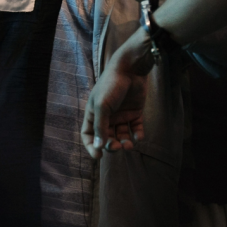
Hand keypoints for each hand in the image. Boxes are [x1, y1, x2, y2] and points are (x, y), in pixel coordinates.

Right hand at [81, 27, 154, 159]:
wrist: (130, 69)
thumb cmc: (111, 85)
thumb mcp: (102, 106)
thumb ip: (100, 127)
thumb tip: (98, 146)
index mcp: (94, 113)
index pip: (88, 134)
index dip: (91, 146)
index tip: (98, 156)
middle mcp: (107, 116)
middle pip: (106, 138)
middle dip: (111, 145)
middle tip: (117, 147)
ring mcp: (121, 115)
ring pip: (122, 135)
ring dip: (125, 142)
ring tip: (129, 145)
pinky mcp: (135, 112)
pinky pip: (135, 129)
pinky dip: (137, 135)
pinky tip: (138, 136)